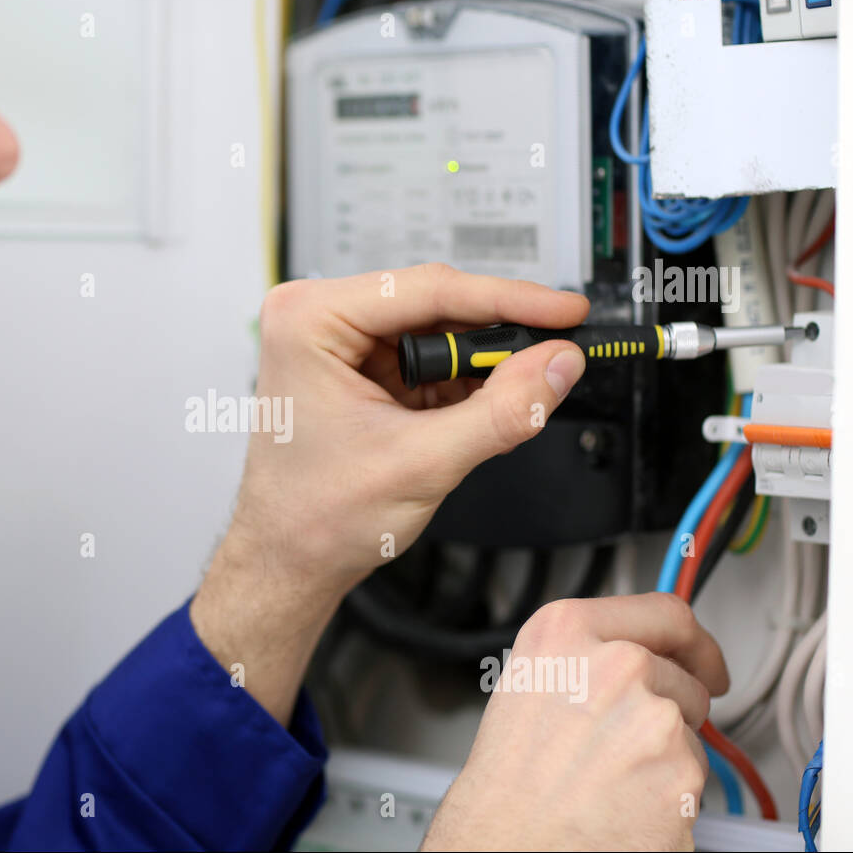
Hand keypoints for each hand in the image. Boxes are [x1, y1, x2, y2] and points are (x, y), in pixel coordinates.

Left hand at [191, 264, 588, 723]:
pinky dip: (464, 384)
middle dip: (496, 336)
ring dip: (480, 364)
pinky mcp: (360, 371)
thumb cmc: (313, 518)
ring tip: (516, 395)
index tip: (564, 310)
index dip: (508, 299)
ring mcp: (339, 345)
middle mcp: (318, 320)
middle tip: (556, 355)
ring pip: (438, 333)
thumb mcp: (421, 464)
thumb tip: (557, 365)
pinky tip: (485, 407)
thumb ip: (501, 412)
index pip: (428, 289)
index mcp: (310, 320)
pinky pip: (428, 360)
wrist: (288, 563)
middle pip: (436, 305)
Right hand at [421, 593, 728, 850]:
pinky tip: (624, 802)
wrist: (506, 844)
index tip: (702, 657)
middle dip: (668, 710)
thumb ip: (586, 655)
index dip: (692, 641)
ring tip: (608, 777)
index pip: (666, 613)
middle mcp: (615, 664)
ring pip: (690, 730)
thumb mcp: (530, 682)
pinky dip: (669, 795)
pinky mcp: (680, 772)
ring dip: (665, 754)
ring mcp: (652, 717)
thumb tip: (638, 655)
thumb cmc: (507, 778)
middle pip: (683, 677)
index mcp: (566, 631)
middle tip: (624, 744)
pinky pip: (694, 778)